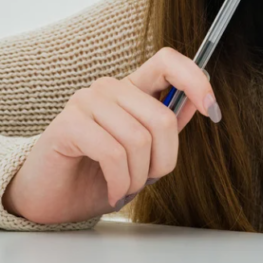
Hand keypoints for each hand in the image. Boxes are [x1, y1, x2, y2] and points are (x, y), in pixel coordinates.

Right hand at [1, 47, 220, 224]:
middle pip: (163, 117)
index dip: (196, 80)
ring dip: (139, 176)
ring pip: (139, 139)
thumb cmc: (96, 176)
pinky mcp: (68, 123)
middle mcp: (109, 88)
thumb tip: (197, 103)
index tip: (212, 111)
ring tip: (126, 188)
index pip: (168, 62)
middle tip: (149, 180)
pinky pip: (113, 152)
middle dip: (165, 160)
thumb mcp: (143, 155)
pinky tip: (114, 192)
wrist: (50, 201)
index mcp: (131, 90)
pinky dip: (120, 180)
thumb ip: (167, 128)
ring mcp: (86, 102)